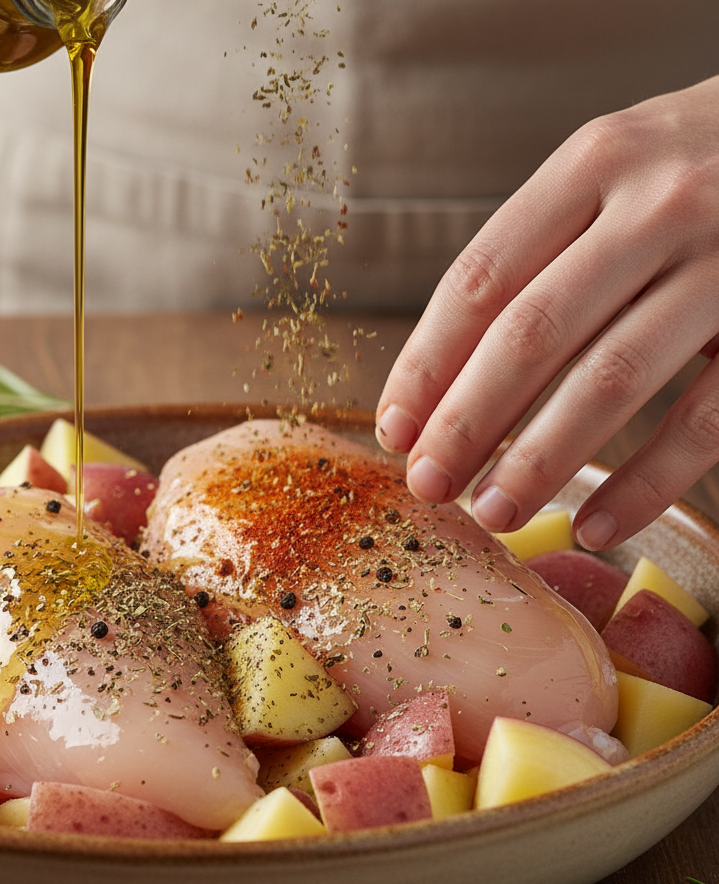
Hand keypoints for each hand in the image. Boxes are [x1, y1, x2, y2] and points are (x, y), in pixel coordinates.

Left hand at [375, 74, 718, 551]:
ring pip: (612, 377)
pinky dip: (645, 484)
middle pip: (531, 333)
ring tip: (492, 512)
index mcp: (595, 162)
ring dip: (539, 458)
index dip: (426, 365)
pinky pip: (706, 421)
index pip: (480, 280)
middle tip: (427, 483)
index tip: (394, 428)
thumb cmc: (705, 163)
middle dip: (465, 421)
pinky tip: (594, 524)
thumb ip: (542, 251)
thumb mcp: (618, 169)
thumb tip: (445, 378)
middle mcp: (659, 203)